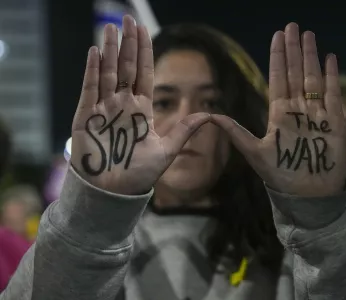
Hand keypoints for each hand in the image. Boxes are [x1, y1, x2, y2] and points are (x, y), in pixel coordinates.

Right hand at [70, 16, 209, 194]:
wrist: (115, 193)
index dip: (143, 53)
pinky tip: (95, 52)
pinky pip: (90, 89)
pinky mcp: (86, 117)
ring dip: (108, 51)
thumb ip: (185, 131)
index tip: (143, 31)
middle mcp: (123, 105)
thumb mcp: (167, 151)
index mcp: (141, 111)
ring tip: (111, 28)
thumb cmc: (140, 175)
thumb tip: (211, 115)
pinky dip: (92, 71)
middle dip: (127, 44)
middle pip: (125, 68)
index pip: (143, 75)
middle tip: (127, 19)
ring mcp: (104, 109)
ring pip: (107, 73)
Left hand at [212, 23, 345, 196]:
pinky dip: (331, 75)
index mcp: (279, 114)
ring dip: (311, 56)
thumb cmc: (281, 176)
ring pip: (313, 78)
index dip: (278, 58)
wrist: (308, 194)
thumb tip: (211, 117)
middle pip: (295, 73)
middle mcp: (297, 110)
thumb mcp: (254, 152)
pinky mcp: (334, 122)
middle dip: (294, 50)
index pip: (278, 78)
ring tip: (308, 35)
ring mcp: (316, 114)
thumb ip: (235, 133)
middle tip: (292, 26)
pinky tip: (329, 58)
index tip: (277, 37)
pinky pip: (332, 94)